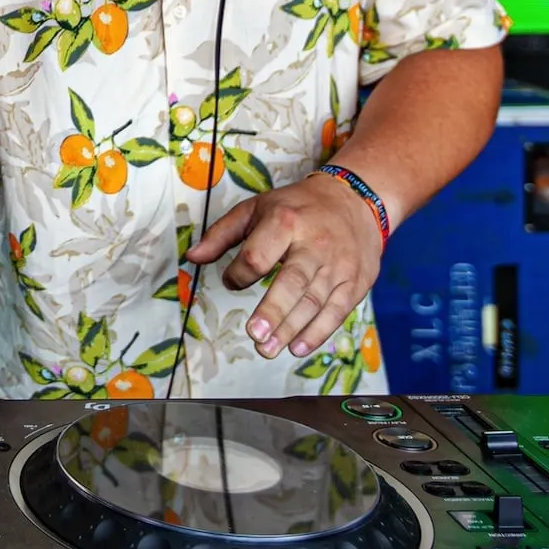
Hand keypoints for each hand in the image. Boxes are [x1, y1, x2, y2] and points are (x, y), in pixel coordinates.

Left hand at [184, 170, 383, 360]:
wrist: (354, 200)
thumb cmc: (297, 208)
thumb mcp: (256, 208)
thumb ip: (222, 234)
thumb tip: (193, 256)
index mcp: (286, 221)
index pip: (259, 254)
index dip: (240, 273)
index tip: (230, 282)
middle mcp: (315, 244)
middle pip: (293, 281)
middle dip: (274, 311)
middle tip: (255, 335)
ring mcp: (339, 264)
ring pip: (314, 301)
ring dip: (291, 329)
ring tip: (268, 348)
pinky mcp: (355, 281)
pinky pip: (337, 311)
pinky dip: (318, 332)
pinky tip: (298, 347)